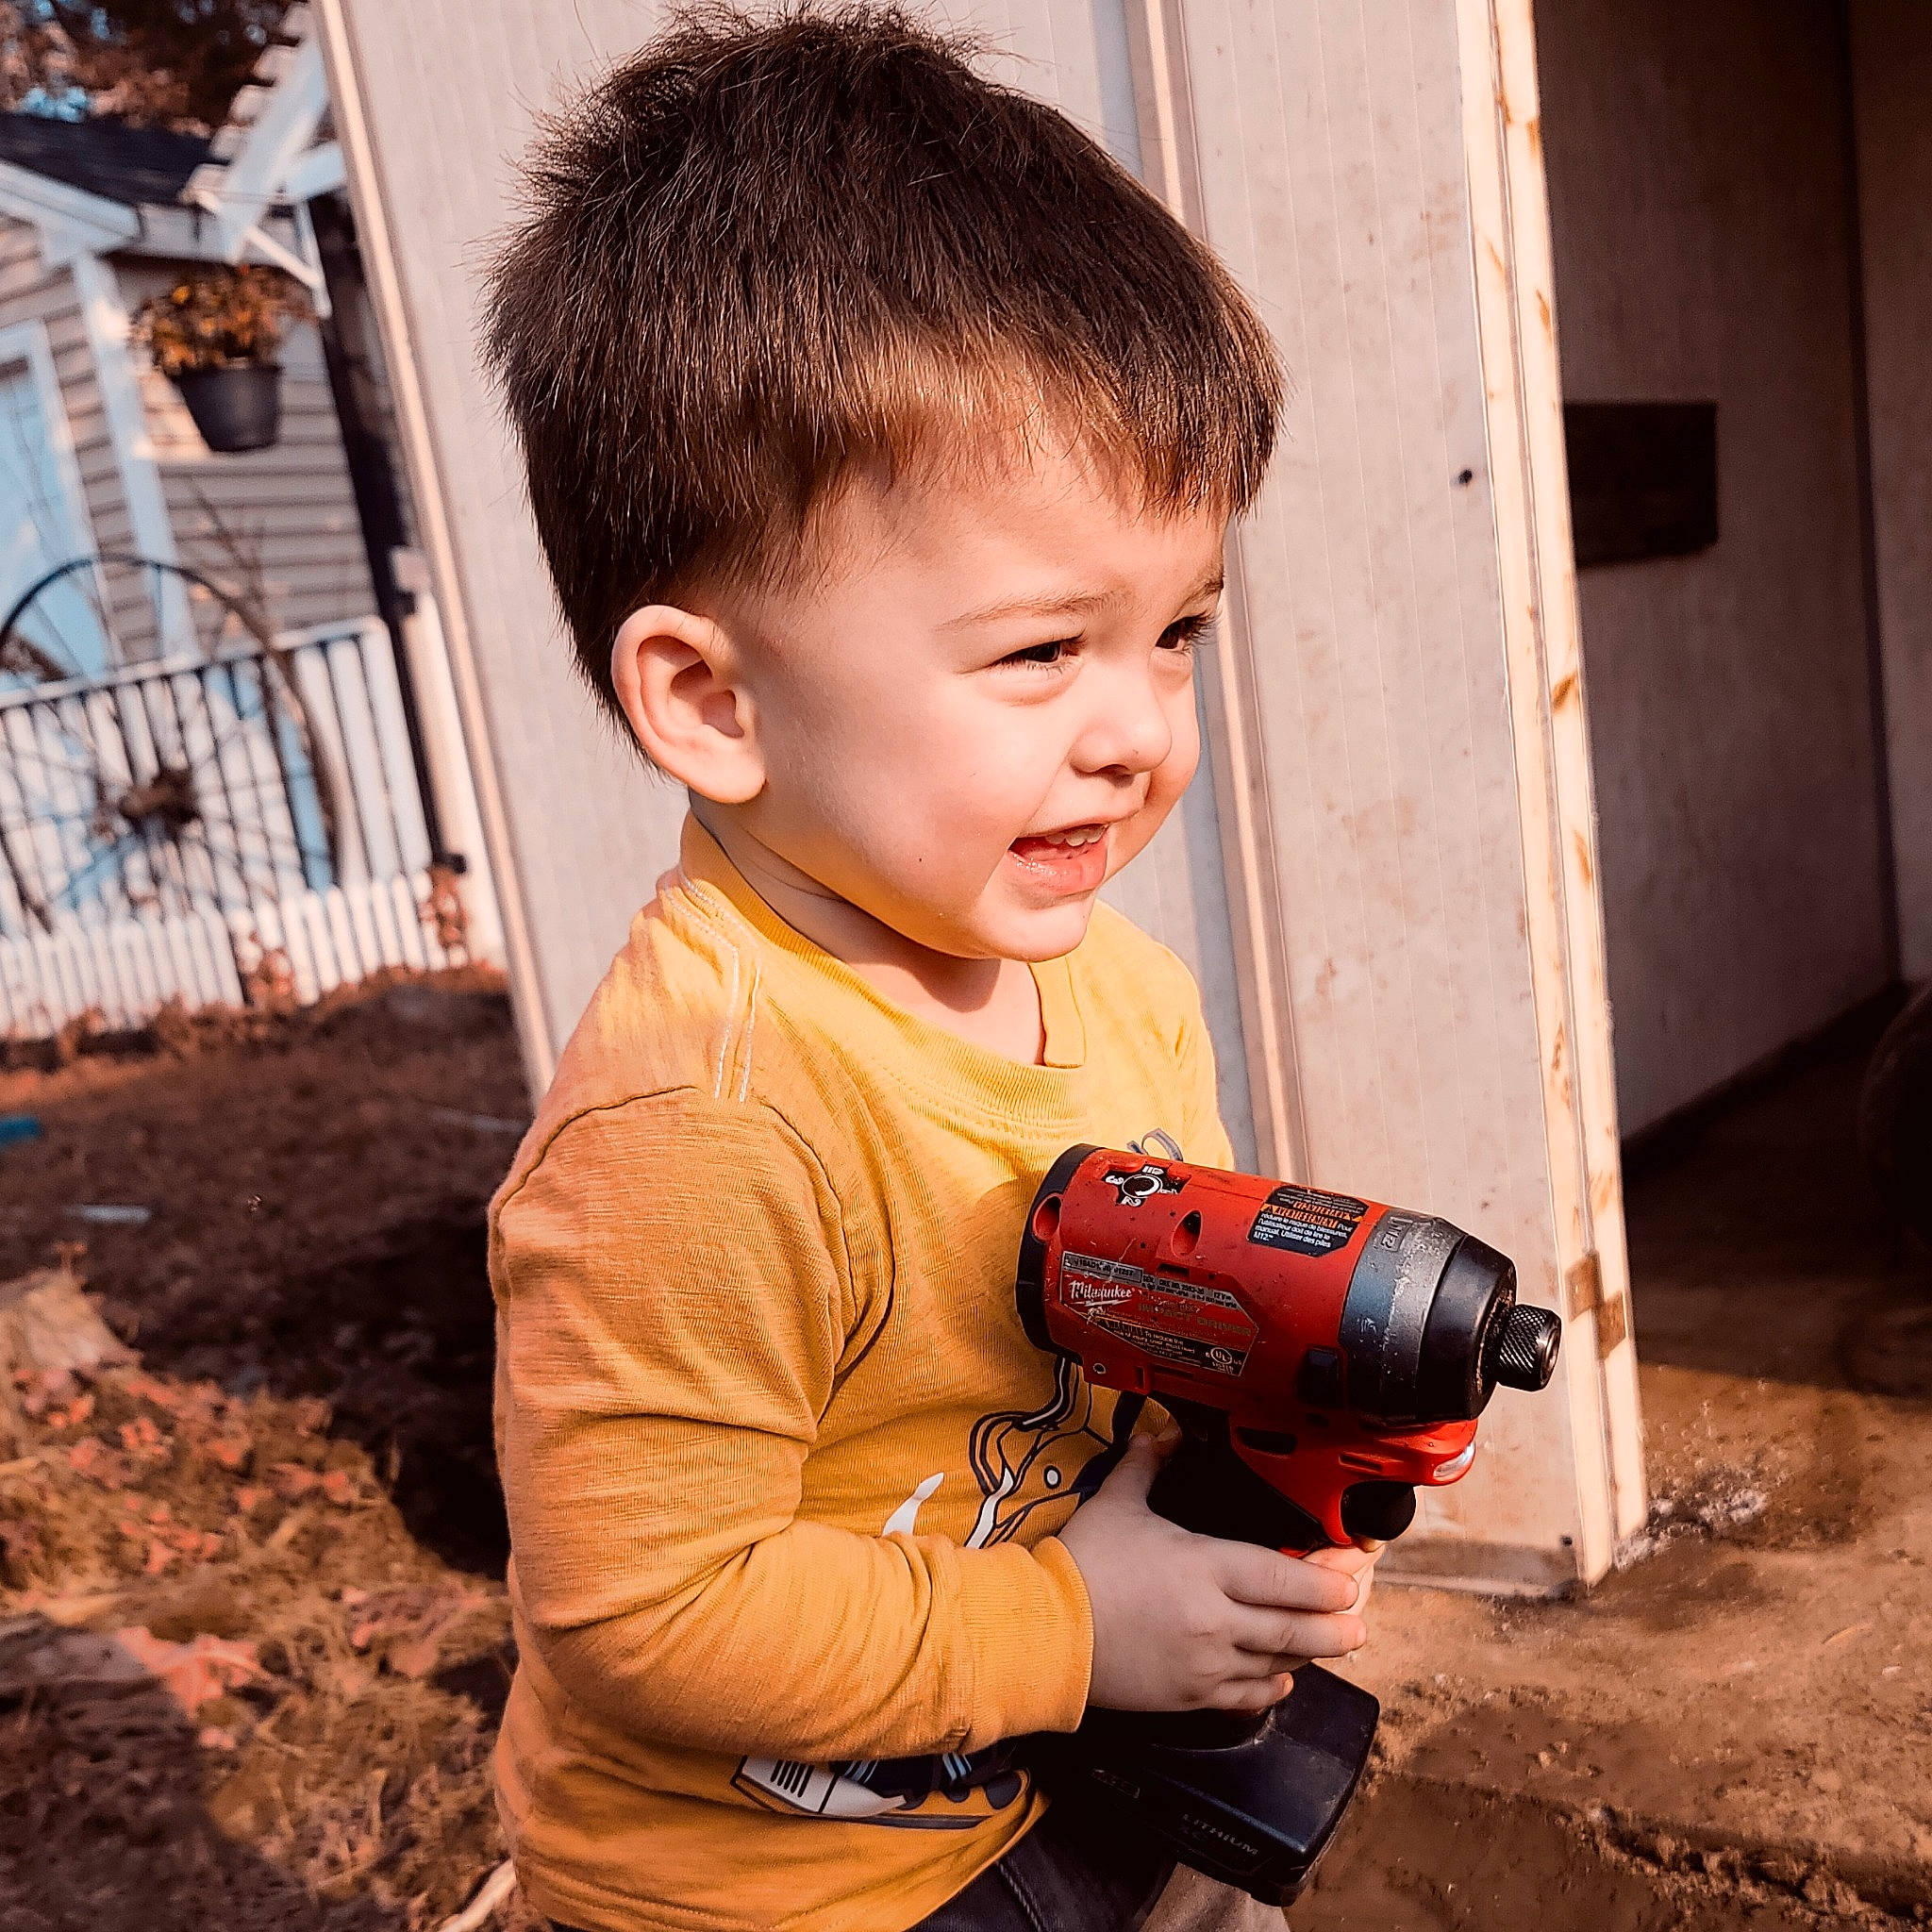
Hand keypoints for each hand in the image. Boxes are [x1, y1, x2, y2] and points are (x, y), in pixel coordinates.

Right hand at [1056, 1430, 1370, 1713]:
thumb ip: (1147, 1464)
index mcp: (1203, 1567)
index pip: (1283, 1578)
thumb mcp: (1117, 1503)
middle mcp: (1214, 1620)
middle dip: (1336, 1627)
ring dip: (1310, 1655)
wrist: (1045, 1632)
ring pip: (1275, 1663)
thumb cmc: (1082, 1566)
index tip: (1349, 1578)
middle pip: (1293, 1628)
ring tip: (1334, 1645)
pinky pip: (1244, 1697)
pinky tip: (1282, 1680)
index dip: (1324, 1582)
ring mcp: (1204, 1664)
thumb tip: (1164, 1433)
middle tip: (1359, 1620)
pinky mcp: (1188, 1697)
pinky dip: (1270, 1688)